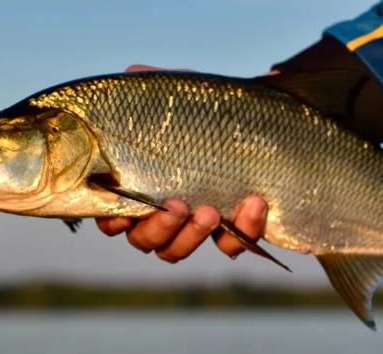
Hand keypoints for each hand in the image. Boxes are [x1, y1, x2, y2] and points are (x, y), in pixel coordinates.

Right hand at [95, 65, 268, 263]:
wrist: (270, 127)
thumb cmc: (214, 114)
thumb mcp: (186, 98)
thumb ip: (158, 91)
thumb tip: (134, 73)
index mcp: (142, 185)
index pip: (113, 214)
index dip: (113, 220)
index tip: (122, 213)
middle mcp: (163, 213)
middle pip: (143, 241)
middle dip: (158, 229)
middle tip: (179, 206)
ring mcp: (197, 227)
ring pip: (177, 252)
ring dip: (191, 237)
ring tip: (211, 212)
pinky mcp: (233, 233)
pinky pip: (231, 246)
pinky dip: (243, 230)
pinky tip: (254, 203)